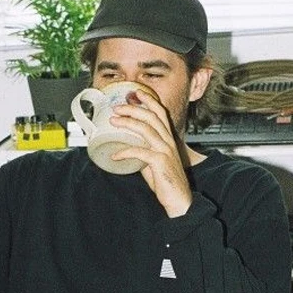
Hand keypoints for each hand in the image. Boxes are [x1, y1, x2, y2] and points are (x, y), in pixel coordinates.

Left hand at [109, 89, 193, 217]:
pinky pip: (140, 152)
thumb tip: (129, 150)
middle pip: (151, 117)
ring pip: (146, 129)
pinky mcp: (160, 162)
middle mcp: (168, 141)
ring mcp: (165, 151)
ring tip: (113, 121)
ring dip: (128, 123)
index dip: (149, 101)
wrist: (179, 200)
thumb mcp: (153, 164)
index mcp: (168, 139)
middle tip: (117, 107)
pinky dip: (126, 152)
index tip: (137, 93)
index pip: (160, 114)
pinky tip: (115, 155)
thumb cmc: (167, 183)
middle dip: (134, 108)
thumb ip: (143, 154)